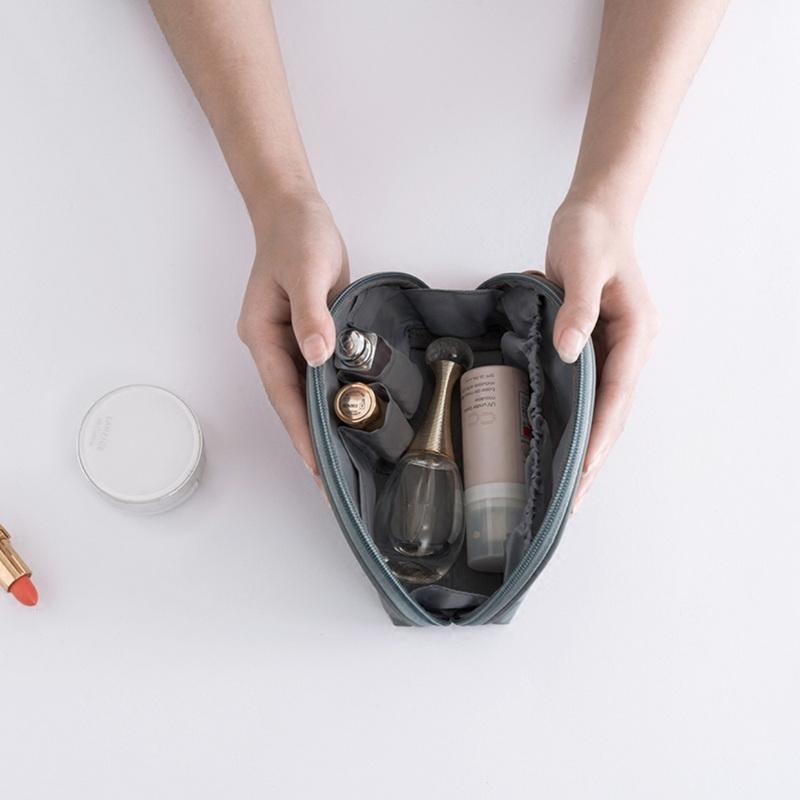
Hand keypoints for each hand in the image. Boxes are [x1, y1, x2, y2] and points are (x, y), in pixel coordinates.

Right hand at [237, 191, 349, 478]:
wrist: (298, 211)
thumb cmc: (298, 235)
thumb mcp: (306, 271)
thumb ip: (312, 315)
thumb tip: (315, 356)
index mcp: (262, 335)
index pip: (283, 394)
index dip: (300, 432)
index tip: (315, 467)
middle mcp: (274, 344)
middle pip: (292, 401)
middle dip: (311, 440)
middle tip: (331, 481)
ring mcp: (293, 340)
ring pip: (308, 391)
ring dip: (324, 422)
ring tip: (344, 460)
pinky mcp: (313, 333)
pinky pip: (323, 372)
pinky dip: (335, 395)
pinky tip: (352, 414)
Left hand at [545, 199, 659, 511]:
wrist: (592, 212)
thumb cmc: (591, 232)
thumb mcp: (582, 263)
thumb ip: (575, 308)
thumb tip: (570, 352)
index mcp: (634, 331)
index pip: (617, 396)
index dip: (601, 436)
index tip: (585, 472)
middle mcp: (627, 344)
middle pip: (612, 410)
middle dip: (594, 453)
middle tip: (573, 497)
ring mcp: (611, 345)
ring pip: (598, 403)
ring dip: (582, 438)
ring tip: (564, 480)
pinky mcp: (592, 341)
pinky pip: (583, 386)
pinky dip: (570, 412)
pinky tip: (552, 434)